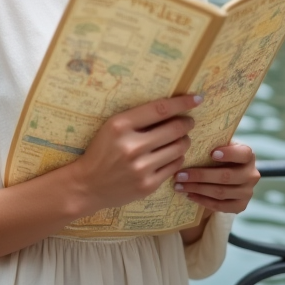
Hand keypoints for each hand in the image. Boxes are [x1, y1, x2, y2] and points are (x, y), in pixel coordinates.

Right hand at [69, 95, 201, 215]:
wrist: (88, 185)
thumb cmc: (101, 151)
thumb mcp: (112, 128)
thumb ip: (138, 119)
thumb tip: (172, 109)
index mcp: (120, 126)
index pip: (160, 109)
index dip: (182, 103)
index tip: (196, 99)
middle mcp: (131, 146)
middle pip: (174, 129)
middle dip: (187, 123)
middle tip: (188, 121)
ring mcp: (141, 168)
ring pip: (179, 148)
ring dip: (184, 141)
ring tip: (180, 139)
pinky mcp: (148, 185)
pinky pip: (175, 166)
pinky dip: (178, 158)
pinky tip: (172, 155)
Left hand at [172, 143, 260, 213]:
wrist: (228, 177)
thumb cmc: (219, 157)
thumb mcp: (220, 147)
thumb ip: (212, 145)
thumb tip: (188, 145)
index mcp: (248, 155)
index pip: (243, 154)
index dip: (229, 154)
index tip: (212, 153)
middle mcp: (251, 174)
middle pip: (226, 176)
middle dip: (200, 176)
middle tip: (180, 175)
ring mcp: (247, 192)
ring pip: (221, 192)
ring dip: (197, 189)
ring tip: (180, 186)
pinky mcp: (241, 206)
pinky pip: (220, 206)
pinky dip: (203, 201)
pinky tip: (190, 195)